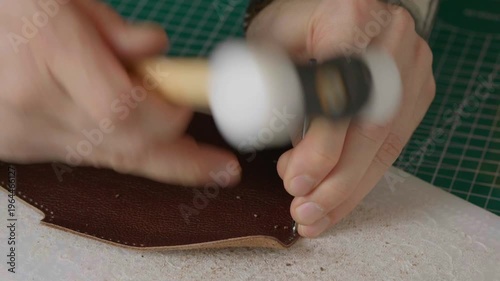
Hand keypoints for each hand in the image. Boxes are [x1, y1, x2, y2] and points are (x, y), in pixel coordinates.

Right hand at [0, 0, 239, 185]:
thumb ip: (116, 30)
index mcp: (48, 47)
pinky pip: (88, 156)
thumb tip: (157, 51)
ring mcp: (24, 131)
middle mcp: (34, 99)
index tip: (187, 110)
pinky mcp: (23, 146)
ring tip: (198, 162)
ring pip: (110, 158)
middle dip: (182, 160)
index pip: (123, 107)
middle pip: (126, 148)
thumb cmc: (20, 10)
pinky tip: (143, 141)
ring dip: (157, 158)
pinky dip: (123, 150)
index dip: (165, 117)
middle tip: (220, 168)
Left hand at [247, 0, 434, 236]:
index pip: (339, 96)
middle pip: (370, 126)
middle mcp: (392, 41)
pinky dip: (364, 175)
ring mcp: (411, 67)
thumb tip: (276, 147)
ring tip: (317, 215)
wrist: (339, 9)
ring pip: (386, 142)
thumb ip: (270, 86)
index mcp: (352, 18)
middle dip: (336, 181)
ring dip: (350, 187)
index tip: (296, 181)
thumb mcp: (270, 43)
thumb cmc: (297, 25)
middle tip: (304, 211)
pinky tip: (340, 198)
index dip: (320, 146)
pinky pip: (394, 143)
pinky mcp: (418, 90)